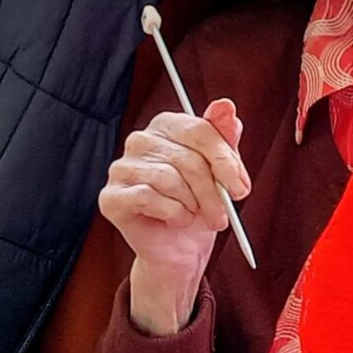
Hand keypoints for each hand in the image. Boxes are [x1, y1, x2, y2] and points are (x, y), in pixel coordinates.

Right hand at [98, 98, 250, 333]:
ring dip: (193, 205)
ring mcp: (121, 167)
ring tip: (196, 216)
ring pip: (170, 179)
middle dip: (213, 192)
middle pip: (188, 159)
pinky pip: (150, 197)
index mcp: (167, 125)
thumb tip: (226, 105)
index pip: (200, 131)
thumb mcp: (220, 171)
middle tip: (223, 215)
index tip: (242, 189)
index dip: (226, 162)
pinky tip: (177, 220)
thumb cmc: (200, 205)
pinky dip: (173, 214)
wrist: (180, 248)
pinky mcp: (110, 196)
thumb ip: (224, 138)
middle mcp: (139, 140)